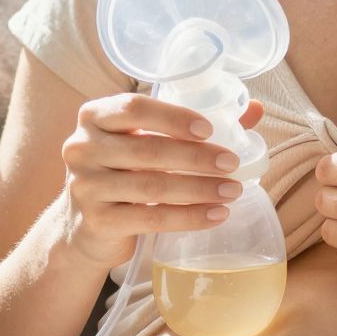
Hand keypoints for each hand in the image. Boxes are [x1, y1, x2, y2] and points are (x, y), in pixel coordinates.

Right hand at [59, 93, 264, 266]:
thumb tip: (254, 110)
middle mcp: (81, 148)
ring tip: (233, 191)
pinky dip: (189, 217)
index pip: (134, 108)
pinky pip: (151, 218)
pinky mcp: (96, 222)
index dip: (174, 117)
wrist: (86, 228)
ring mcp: (85, 186)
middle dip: (197, 157)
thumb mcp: (146, 143)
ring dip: (199, 189)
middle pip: (148, 150)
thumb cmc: (125, 174)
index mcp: (94, 117)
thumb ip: (193, 126)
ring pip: (152, 186)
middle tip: (233, 164)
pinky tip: (216, 215)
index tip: (209, 129)